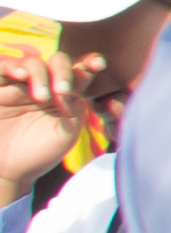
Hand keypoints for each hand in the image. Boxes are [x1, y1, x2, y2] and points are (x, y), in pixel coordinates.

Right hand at [0, 49, 93, 193]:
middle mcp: (44, 84)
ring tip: (41, 96)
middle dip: (63, 71)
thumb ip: (74, 107)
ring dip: (40, 74)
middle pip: (57, 62)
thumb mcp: (65, 131)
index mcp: (65, 93)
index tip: (99, 64)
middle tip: (63, 91)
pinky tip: (20, 75)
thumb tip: (77, 84)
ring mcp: (19, 86)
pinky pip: (1, 69)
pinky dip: (11, 67)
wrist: (9, 171)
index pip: (80, 71)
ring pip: (32, 64)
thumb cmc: (40, 152)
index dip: (90, 64)